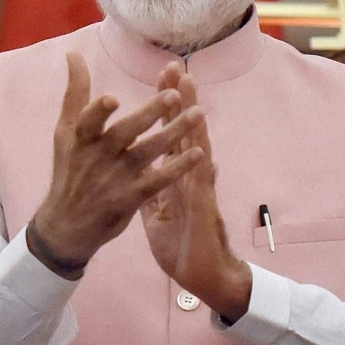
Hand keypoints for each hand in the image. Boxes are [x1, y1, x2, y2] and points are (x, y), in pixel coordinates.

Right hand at [29, 55, 207, 271]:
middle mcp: (98, 157)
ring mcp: (116, 179)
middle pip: (126, 133)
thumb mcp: (64, 132)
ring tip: (197, 114)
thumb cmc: (69, 170)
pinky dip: (178, 167)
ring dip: (173, 133)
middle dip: (149, 114)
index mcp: (81, 139)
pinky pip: (159, 180)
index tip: (112, 98)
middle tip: (174, 96)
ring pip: (147, 152)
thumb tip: (74, 54)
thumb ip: (74, 93)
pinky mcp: (131, 198)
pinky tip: (199, 154)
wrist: (67, 225)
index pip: (88, 121)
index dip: (98, 112)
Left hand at [139, 72, 251, 320]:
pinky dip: (200, 164)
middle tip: (174, 68)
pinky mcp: (203, 209)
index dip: (165, 108)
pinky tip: (201, 143)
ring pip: (195, 146)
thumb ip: (152, 193)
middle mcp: (188, 177)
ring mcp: (198, 190)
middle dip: (178, 100)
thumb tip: (142, 174)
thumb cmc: (182, 248)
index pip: (168, 135)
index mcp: (174, 177)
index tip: (161, 80)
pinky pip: (201, 183)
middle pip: (183, 131)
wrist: (203, 277)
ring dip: (192, 118)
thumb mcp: (158, 218)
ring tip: (190, 90)